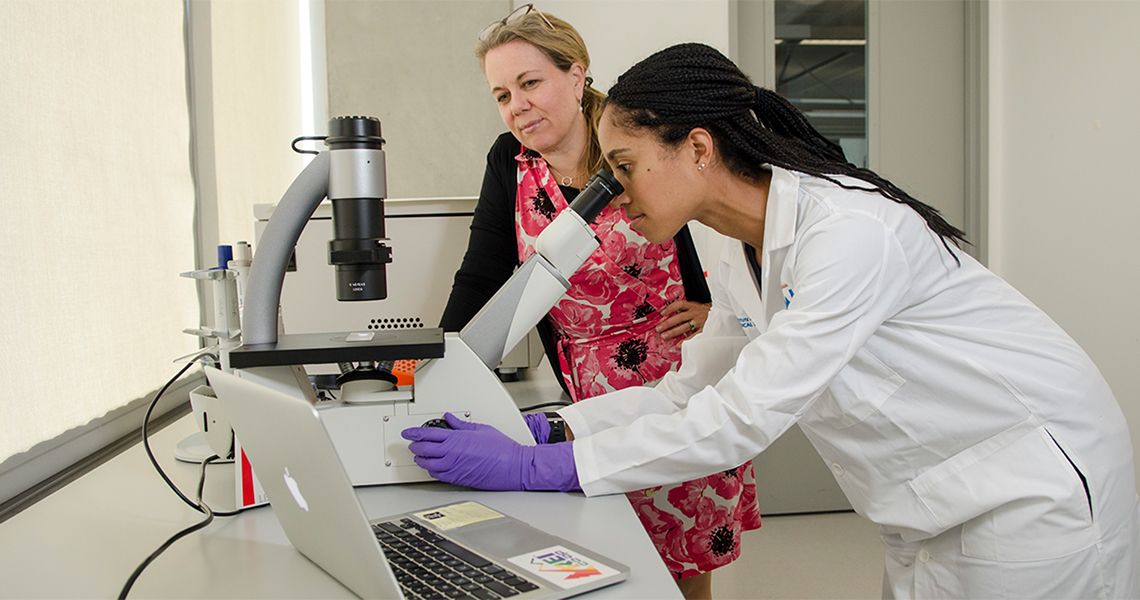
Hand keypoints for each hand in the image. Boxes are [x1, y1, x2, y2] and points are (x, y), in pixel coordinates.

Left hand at [401, 413, 578, 491]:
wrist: (511, 466)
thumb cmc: (501, 448)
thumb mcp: (481, 429)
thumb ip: (461, 424)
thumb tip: (450, 419)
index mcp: (457, 438)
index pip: (428, 434)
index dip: (414, 432)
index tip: (408, 432)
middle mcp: (452, 453)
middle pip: (424, 449)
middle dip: (415, 445)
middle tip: (413, 443)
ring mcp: (453, 467)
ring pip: (427, 464)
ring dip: (421, 459)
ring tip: (420, 456)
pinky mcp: (457, 479)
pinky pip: (437, 475)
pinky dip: (431, 470)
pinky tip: (432, 467)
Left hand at [656, 299, 711, 340]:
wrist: (720, 313)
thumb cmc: (703, 312)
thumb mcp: (694, 307)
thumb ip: (683, 310)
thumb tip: (667, 313)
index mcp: (692, 306)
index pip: (679, 305)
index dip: (670, 308)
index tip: (662, 313)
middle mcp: (695, 313)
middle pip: (680, 317)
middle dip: (668, 323)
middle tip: (659, 328)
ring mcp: (699, 322)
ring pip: (685, 327)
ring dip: (674, 332)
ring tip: (664, 336)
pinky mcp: (704, 330)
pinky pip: (693, 336)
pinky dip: (686, 341)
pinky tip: (678, 345)